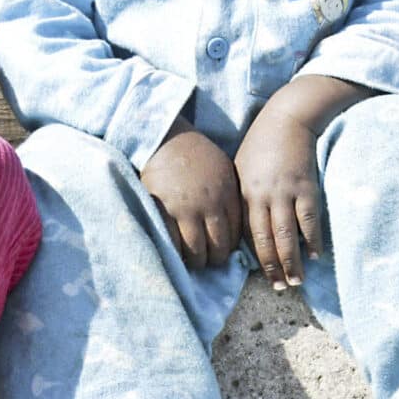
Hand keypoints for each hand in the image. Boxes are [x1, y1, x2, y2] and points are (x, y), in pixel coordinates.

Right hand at [142, 125, 242, 268]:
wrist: (164, 137)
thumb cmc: (194, 154)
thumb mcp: (222, 169)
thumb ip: (230, 196)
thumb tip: (235, 229)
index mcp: (228, 193)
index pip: (235, 236)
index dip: (228, 249)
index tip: (220, 250)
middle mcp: (210, 204)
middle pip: (218, 248)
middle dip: (213, 259)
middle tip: (206, 260)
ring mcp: (186, 209)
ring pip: (196, 252)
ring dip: (195, 261)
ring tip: (191, 260)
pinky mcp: (163, 210)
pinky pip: (173, 244)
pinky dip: (175, 252)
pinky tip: (175, 251)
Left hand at [233, 104, 325, 290]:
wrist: (287, 118)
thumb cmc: (262, 143)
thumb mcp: (241, 168)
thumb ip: (242, 196)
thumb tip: (244, 227)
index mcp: (243, 193)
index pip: (245, 234)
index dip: (252, 256)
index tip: (257, 275)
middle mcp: (262, 196)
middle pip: (265, 240)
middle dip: (272, 267)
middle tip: (280, 287)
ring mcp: (285, 193)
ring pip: (287, 235)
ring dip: (292, 261)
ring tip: (297, 280)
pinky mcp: (307, 188)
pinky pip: (309, 220)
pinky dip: (312, 239)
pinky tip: (315, 254)